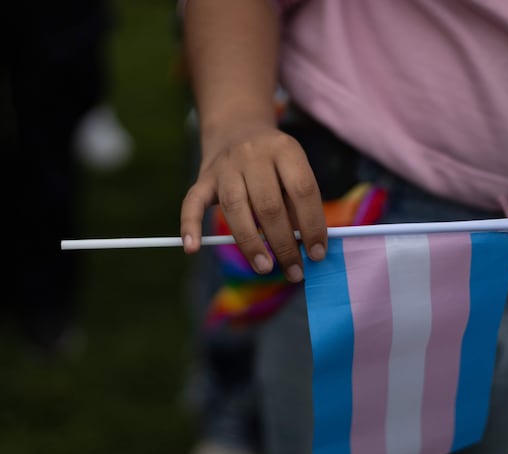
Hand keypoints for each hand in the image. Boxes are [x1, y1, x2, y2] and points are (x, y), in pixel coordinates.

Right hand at [181, 121, 327, 282]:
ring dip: (251, 244)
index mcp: (285, 149)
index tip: (317, 254)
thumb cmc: (273, 162)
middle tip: (295, 271)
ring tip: (265, 268)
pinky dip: (190, 225)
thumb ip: (299, 205)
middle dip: (284, 243)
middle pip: (269, 204)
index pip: (302, 190)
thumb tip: (308, 249)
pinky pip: (193, 202)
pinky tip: (193, 248)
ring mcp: (225, 166)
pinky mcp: (204, 178)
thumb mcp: (292, 171)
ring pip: (235, 207)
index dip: (312, 225)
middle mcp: (254, 154)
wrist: (237, 126)